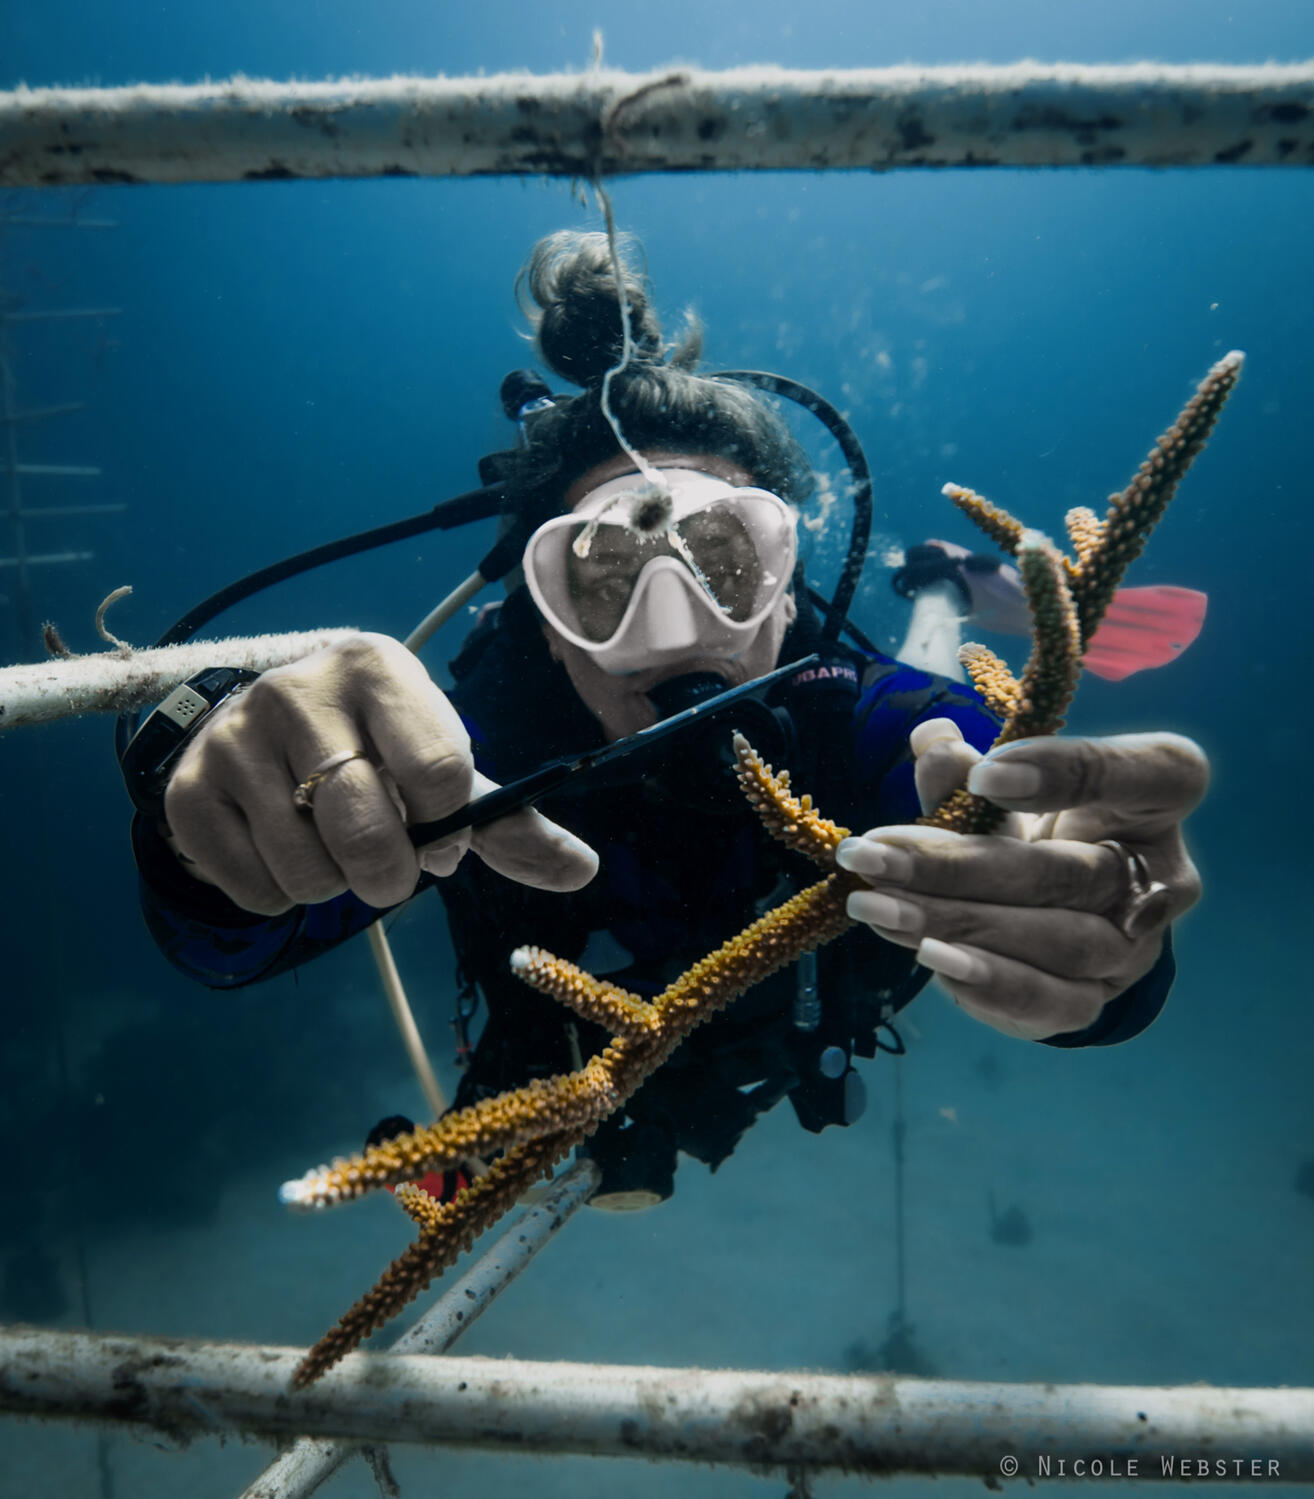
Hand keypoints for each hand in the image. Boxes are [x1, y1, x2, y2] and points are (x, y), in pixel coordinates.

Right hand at [164, 633, 597, 914]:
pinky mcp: (187, 791)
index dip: (451, 829)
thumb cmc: (377, 748)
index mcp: (378, 668)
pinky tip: (283, 850)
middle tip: (388, 864)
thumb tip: (586, 871)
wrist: (267, 725)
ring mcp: (233, 738)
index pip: (440, 773)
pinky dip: (282, 895)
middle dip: (392, 874)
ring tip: (332, 846)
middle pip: (368, 829)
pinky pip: (254, 890)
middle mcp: (297, 690)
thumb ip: (511, 821)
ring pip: (308, 872)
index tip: (442, 835)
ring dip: (335, 886)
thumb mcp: (443, 766)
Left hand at [836, 718, 1207, 1039]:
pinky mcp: (1099, 998)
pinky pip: (1052, 1003)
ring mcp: (1138, 946)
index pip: (1152, 772)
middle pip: (1076, 875)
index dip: (1068, 772)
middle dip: (961, 867)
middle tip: (873, 855)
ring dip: (958, 925)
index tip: (982, 776)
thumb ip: (964, 771)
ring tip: (875, 905)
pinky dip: (987, 982)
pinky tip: (924, 954)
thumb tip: (933, 744)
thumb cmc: (1024, 821)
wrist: (1044, 904)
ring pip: (1062, 944)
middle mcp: (1164, 874)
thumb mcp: (995, 788)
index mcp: (1157, 793)